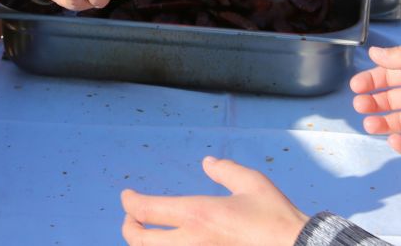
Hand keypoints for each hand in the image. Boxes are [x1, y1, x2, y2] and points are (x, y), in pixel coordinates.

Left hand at [121, 155, 307, 245]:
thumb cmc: (273, 216)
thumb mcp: (250, 183)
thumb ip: (225, 170)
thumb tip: (207, 163)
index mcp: (197, 214)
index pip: (146, 210)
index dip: (129, 202)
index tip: (127, 196)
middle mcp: (191, 241)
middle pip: (139, 241)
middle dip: (128, 227)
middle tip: (131, 217)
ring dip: (144, 243)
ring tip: (148, 233)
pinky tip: (172, 241)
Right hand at [349, 45, 400, 154]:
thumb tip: (373, 52)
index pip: (390, 76)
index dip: (372, 80)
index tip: (356, 86)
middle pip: (391, 99)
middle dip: (373, 101)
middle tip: (360, 105)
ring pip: (400, 121)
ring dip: (383, 122)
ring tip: (370, 124)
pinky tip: (394, 141)